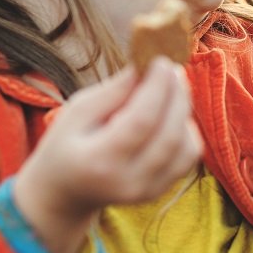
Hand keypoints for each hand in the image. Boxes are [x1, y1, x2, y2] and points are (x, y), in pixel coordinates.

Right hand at [13, 59, 202, 252]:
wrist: (64, 192)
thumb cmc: (67, 144)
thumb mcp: (77, 112)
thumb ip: (113, 92)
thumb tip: (146, 66)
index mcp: (99, 161)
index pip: (141, 121)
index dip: (157, 88)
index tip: (161, 60)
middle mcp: (128, 182)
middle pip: (169, 135)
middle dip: (177, 95)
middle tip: (172, 68)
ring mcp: (147, 191)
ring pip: (186, 147)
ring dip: (183, 111)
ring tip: (169, 89)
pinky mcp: (160, 191)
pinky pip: (188, 157)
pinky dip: (186, 130)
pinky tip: (170, 115)